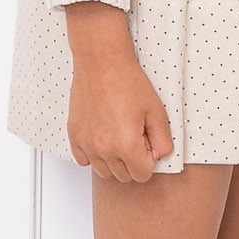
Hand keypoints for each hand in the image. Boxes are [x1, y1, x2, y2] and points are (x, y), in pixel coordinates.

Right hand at [63, 2, 174, 181]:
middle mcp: (104, 149)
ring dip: (113, 160)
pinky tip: (102, 136)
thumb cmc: (128, 82)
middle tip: (134, 135)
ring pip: (104, 171)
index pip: (142, 175)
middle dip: (132, 161)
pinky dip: (94, 154)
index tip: (146, 142)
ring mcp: (87, 143)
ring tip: (118, 135)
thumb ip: (162, 140)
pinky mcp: (75, 136)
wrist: (102, 62)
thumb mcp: (156, 111)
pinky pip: (84, 160)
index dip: (148, 160)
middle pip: (123, 176)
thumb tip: (159, 155)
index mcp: (127, 145)